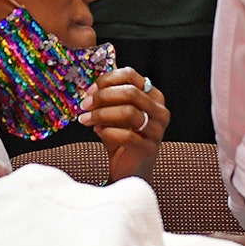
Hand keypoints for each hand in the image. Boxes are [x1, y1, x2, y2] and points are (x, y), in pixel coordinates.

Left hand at [77, 67, 169, 181]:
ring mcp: (157, 131)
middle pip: (130, 93)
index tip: (90, 90)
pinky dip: (107, 132)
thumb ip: (109, 97)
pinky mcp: (149, 149)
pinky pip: (127, 136)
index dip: (107, 79)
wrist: (129, 169)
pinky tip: (98, 132)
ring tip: (86, 119)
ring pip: (129, 112)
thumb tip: (90, 82)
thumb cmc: (121, 138)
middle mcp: (160, 111)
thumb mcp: (115, 113)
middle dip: (103, 97)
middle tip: (84, 104)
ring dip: (102, 114)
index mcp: (154, 96)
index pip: (131, 76)